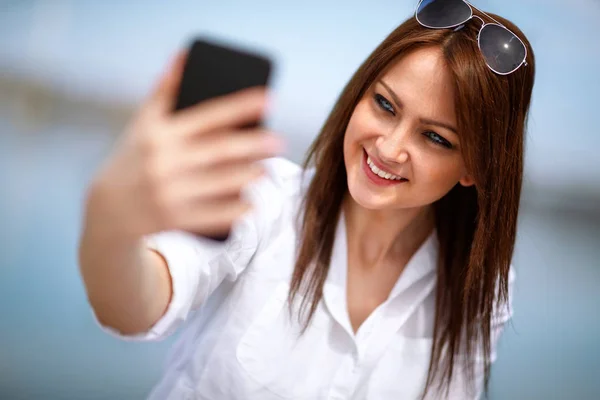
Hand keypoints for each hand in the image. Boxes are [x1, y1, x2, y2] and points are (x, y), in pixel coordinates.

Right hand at [89, 50, 284, 238]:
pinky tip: (251, 203)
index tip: (270, 98)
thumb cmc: (134, 157)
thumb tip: (185, 54)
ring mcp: (167, 192)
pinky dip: (232, 210)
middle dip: (253, 144)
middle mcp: (162, 161)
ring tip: (266, 169)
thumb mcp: (144, 123)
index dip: (241, 105)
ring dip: (246, 176)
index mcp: (159, 133)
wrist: (107, 208)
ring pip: (218, 183)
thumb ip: (166, 90)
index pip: (208, 114)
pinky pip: (210, 216)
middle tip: (279, 140)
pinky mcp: (171, 219)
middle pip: (218, 150)